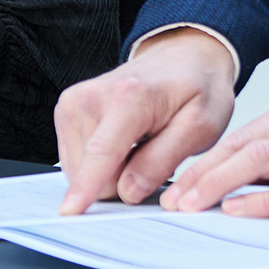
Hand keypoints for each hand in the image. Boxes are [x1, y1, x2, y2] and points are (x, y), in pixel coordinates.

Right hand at [53, 27, 236, 213]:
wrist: (182, 57)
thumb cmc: (195, 88)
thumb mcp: (200, 126)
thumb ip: (163, 160)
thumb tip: (129, 191)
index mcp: (129, 98)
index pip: (103, 153)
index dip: (86, 187)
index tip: (70, 211)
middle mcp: (93, 97)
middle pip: (94, 172)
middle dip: (123, 179)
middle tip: (153, 154)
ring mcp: (75, 102)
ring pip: (82, 170)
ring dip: (112, 170)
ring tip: (140, 144)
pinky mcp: (67, 110)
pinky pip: (77, 159)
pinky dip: (101, 162)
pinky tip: (124, 143)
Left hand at [158, 85, 268, 220]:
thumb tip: (231, 179)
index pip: (245, 131)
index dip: (206, 159)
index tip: (178, 183)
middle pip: (246, 143)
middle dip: (202, 173)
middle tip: (173, 199)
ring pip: (262, 161)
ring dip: (218, 186)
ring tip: (192, 206)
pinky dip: (261, 202)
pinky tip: (238, 211)